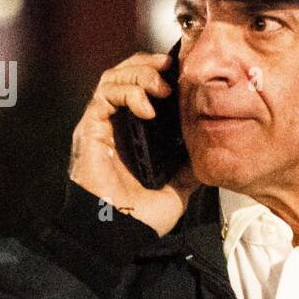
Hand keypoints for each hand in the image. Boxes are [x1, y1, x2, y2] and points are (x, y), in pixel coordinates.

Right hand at [69, 51, 198, 236]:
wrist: (119, 234)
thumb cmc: (142, 217)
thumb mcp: (179, 187)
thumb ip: (189, 166)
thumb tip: (209, 151)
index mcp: (134, 134)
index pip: (142, 87)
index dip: (159, 73)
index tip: (183, 71)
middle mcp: (115, 125)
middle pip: (125, 74)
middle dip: (149, 64)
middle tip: (172, 68)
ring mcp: (100, 125)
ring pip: (112, 78)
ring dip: (139, 74)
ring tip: (162, 88)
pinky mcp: (89, 129)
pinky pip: (103, 95)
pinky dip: (128, 92)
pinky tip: (148, 108)